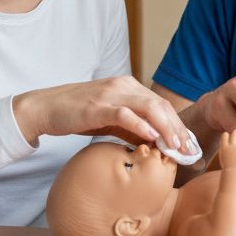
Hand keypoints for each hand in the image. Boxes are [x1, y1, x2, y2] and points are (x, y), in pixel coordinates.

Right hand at [13, 76, 190, 150]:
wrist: (46, 108)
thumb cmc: (78, 114)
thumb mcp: (111, 120)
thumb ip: (132, 128)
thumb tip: (155, 144)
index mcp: (129, 86)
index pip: (161, 104)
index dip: (178, 124)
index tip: (189, 145)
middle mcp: (124, 85)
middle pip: (160, 105)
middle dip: (177, 128)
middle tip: (188, 149)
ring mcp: (111, 94)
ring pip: (148, 107)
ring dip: (165, 127)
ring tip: (176, 146)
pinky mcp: (97, 106)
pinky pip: (124, 113)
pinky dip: (140, 124)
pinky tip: (152, 136)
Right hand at [216, 128, 235, 170]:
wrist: (235, 175)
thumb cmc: (229, 167)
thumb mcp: (224, 156)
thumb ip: (228, 147)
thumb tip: (233, 139)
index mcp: (224, 147)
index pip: (225, 134)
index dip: (228, 136)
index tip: (230, 141)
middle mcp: (232, 146)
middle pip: (235, 132)